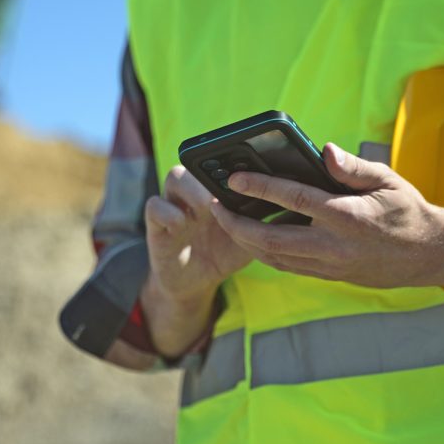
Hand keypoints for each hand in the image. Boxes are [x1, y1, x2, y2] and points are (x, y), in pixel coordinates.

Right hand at [145, 165, 251, 303]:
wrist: (197, 282)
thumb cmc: (226, 253)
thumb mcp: (250, 236)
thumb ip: (263, 219)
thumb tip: (289, 203)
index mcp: (217, 189)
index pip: (222, 162)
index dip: (233, 163)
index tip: (249, 176)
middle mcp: (194, 192)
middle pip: (196, 162)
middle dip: (213, 174)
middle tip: (227, 194)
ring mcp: (173, 205)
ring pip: (174, 175)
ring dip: (192, 190)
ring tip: (205, 210)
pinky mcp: (156, 224)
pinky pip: (154, 206)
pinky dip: (169, 213)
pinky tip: (182, 227)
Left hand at [210, 143, 443, 288]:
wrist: (429, 255)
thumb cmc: (407, 210)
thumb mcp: (387, 180)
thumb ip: (352, 166)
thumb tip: (324, 150)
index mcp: (346, 216)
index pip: (293, 199)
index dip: (260, 187)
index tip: (234, 177)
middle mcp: (333, 245)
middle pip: (269, 239)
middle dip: (235, 223)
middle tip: (214, 205)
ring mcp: (329, 265)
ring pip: (273, 257)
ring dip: (244, 240)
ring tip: (226, 219)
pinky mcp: (328, 276)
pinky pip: (286, 266)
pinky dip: (264, 251)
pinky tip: (252, 236)